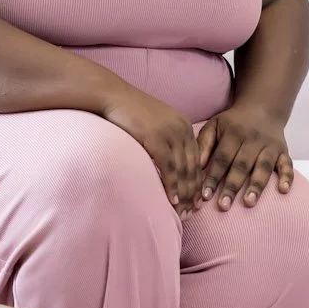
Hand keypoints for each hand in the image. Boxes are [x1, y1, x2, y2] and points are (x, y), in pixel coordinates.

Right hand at [102, 85, 200, 210]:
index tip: (195, 199)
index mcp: (184, 125)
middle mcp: (182, 129)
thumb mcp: (153, 123)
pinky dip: (172, 186)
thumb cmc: (127, 110)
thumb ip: (163, 138)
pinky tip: (173, 200)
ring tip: (183, 211)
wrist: (111, 96)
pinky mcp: (157, 139)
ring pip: (183, 170)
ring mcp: (171, 134)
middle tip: (192, 211)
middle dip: (192, 191)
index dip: (197, 181)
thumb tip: (164, 159)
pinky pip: (169, 168)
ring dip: (184, 193)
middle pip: (193, 167)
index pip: (196, 159)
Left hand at [197, 105, 292, 210]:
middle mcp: (252, 140)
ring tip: (249, 202)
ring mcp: (270, 146)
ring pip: (263, 167)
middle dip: (232, 186)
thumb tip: (195, 167)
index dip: (213, 177)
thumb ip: (203, 144)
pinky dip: (287, 177)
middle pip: (241, 166)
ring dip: (256, 185)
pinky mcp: (283, 151)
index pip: (221, 159)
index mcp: (233, 134)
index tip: (204, 196)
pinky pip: (287, 164)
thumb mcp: (214, 126)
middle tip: (223, 206)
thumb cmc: (233, 122)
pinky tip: (284, 190)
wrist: (262, 108)